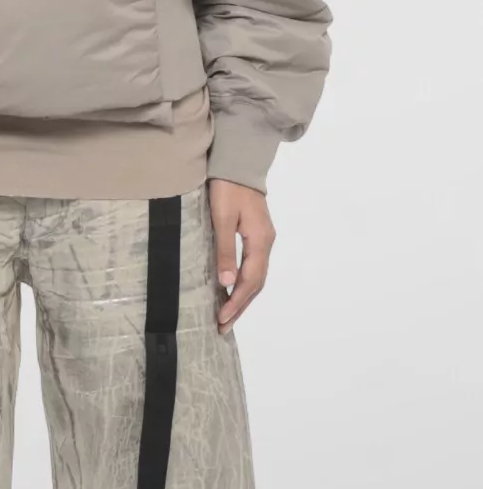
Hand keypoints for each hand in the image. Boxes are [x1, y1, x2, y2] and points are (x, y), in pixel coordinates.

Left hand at [209, 180, 275, 334]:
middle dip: (239, 307)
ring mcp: (264, 240)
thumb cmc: (227, 187)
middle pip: (256, 284)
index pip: (250, 281)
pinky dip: (244, 285)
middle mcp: (266, 243)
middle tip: (223, 327)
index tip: (222, 319)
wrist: (239, 161)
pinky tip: (233, 293)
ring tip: (227, 317)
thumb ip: (225, 251)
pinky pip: (254, 268)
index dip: (236, 302)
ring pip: (256, 278)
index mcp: (260, 240)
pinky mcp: (257, 236)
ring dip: (242, 299)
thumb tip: (226, 283)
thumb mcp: (222, 219)